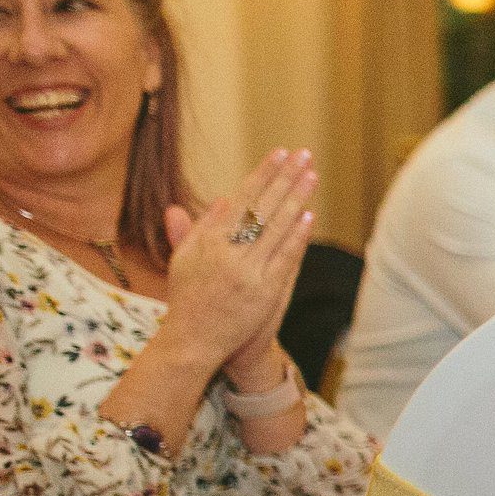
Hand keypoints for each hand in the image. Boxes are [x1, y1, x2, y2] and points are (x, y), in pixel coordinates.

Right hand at [158, 149, 316, 370]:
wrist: (192, 342)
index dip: (262, 175)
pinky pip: (283, 258)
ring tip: (312, 175)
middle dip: (285, 178)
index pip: (241, 199)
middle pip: (262, 207)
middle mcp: (226, 253)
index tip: (279, 153)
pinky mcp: (262, 292)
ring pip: (276, 228)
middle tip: (304, 154)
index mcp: (206, 241)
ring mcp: (246, 272)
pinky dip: (296, 237)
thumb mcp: (182, 261)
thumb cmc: (187, 299)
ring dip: (296, 200)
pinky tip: (309, 216)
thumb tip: (224, 200)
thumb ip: (200, 229)